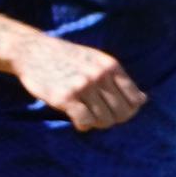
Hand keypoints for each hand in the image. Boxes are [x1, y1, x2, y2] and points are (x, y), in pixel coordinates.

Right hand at [20, 34, 147, 131]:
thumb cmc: (66, 58)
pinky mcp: (65, 97)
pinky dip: (83, 125)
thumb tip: (143, 100)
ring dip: (96, 123)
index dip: (128, 111)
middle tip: (99, 116)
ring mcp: (83, 86)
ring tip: (86, 116)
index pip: (135, 99)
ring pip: (104, 119)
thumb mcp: (96, 61)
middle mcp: (100, 75)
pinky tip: (76, 119)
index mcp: (111, 66)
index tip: (115, 111)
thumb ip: (118, 79)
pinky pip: (84, 121)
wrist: (32, 51)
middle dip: (112, 119)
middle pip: (121, 113)